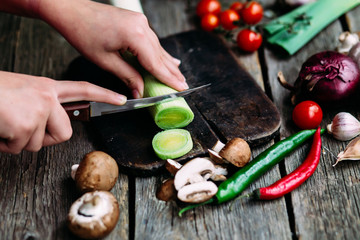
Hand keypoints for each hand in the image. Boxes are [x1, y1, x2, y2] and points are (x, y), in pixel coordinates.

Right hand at [0, 71, 125, 153]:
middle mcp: (47, 97)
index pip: (83, 89)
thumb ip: (40, 105)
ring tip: (4, 122)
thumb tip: (47, 124)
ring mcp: (39, 110)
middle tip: (21, 126)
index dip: (104, 95)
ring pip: (39, 144)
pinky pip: (20, 148)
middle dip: (44, 138)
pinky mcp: (27, 124)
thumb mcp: (21, 92)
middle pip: (64, 133)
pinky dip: (4, 144)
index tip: (122, 99)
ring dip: (18, 140)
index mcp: (46, 87)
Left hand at [38, 0, 187, 97]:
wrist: (72, 11)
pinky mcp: (136, 21)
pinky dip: (159, 53)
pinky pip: (152, 41)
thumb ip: (127, 76)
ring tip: (179, 76)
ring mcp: (140, 22)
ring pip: (158, 48)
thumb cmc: (84, 33)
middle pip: (160, 55)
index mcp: (135, 35)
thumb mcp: (106, 61)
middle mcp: (142, 26)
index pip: (155, 63)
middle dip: (171, 72)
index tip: (180, 89)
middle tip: (183, 86)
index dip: (168, 78)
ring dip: (167, 64)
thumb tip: (140, 91)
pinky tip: (169, 60)